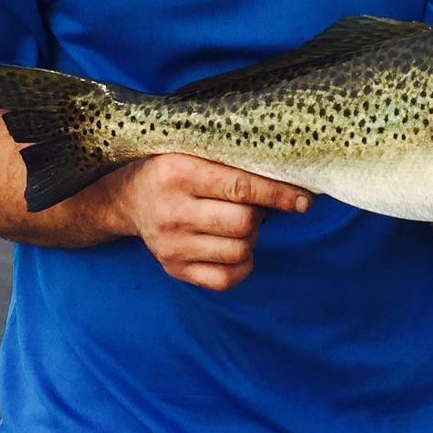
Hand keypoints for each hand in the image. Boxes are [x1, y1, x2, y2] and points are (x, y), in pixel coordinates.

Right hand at [106, 153, 311, 291]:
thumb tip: (291, 179)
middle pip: (244, 223)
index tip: (304, 199)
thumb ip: (235, 162)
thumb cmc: (174, 169)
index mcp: (179, 174)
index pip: (242, 187)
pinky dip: (242, 265)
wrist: (128, 199)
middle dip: (260, 215)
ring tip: (239, 223)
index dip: (280, 194)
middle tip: (253, 205)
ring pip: (240, 251)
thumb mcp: (195, 153)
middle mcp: (172, 212)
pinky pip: (226, 279)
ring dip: (251, 238)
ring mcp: (171, 246)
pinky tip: (235, 248)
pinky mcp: (174, 269)